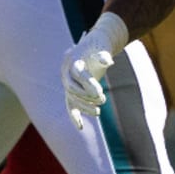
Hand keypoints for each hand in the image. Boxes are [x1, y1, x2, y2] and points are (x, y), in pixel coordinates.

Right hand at [61, 13, 128, 129]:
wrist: (94, 46)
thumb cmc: (99, 47)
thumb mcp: (102, 48)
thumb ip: (103, 55)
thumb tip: (108, 62)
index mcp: (73, 60)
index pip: (77, 74)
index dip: (88, 84)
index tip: (100, 93)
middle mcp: (66, 72)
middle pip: (71, 87)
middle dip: (86, 96)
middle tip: (102, 99)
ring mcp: (68, 82)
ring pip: (71, 98)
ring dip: (84, 106)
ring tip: (98, 112)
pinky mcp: (72, 91)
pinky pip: (70, 104)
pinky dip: (74, 116)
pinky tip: (80, 127)